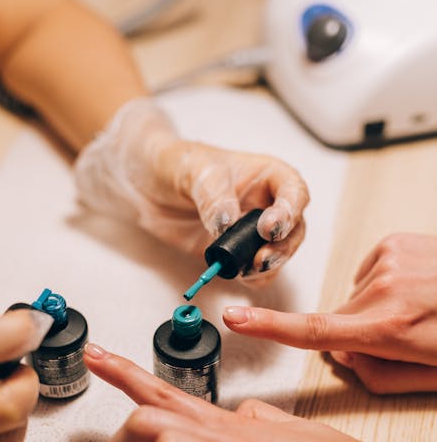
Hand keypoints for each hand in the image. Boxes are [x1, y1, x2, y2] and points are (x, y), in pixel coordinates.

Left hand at [75, 98, 308, 279]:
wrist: (146, 184)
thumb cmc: (174, 163)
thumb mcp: (192, 170)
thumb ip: (212, 195)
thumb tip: (226, 224)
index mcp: (266, 176)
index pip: (294, 192)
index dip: (289, 211)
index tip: (269, 227)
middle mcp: (266, 204)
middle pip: (294, 229)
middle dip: (283, 247)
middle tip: (261, 259)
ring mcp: (252, 231)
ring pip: (279, 253)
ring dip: (270, 266)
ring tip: (246, 270)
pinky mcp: (236, 253)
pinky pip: (256, 271)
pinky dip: (252, 278)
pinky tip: (237, 276)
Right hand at [224, 233, 436, 392]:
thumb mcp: (432, 375)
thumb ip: (379, 376)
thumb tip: (346, 359)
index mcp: (388, 329)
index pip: (314, 331)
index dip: (270, 328)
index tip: (235, 318)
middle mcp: (380, 291)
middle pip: (338, 321)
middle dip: (357, 333)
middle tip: (402, 337)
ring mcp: (385, 261)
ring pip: (355, 296)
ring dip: (375, 306)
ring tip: (418, 308)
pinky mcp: (392, 242)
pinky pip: (369, 272)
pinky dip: (384, 283)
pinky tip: (416, 287)